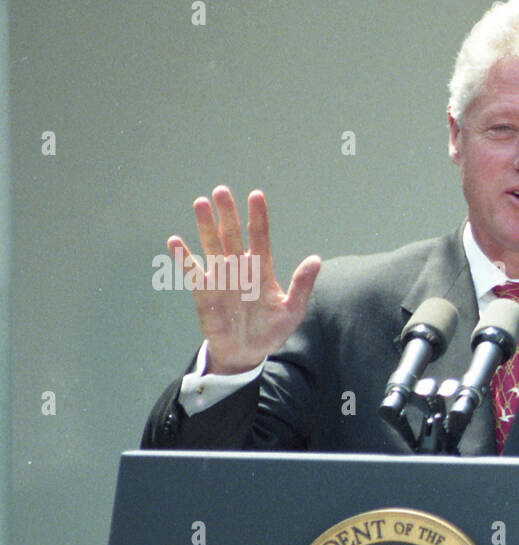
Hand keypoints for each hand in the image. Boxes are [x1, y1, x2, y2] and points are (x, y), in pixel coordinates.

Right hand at [170, 186, 320, 373]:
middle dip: (228, 213)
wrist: (247, 354)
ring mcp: (221, 278)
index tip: (256, 195)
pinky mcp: (204, 292)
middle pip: (232, 235)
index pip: (260, 236)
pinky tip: (176, 241)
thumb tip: (317, 259)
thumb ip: (302, 285)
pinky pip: (193, 272)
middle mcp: (240, 268)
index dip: (258, 216)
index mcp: (262, 269)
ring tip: (201, 203)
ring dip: (205, 226)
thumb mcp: (292, 311)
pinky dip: (184, 257)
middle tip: (221, 190)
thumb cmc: (271, 332)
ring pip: (212, 246)